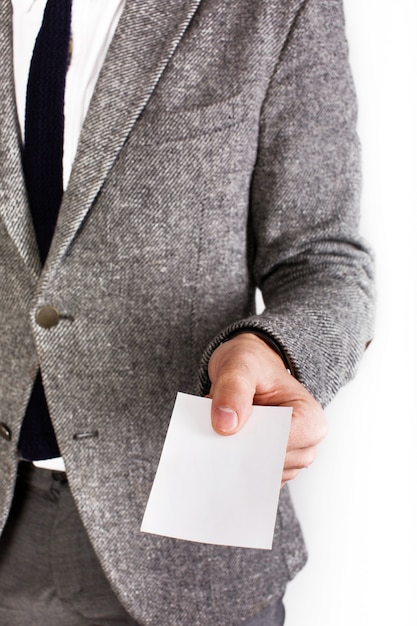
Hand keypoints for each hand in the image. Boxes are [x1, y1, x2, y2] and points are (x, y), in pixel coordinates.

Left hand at [207, 333, 327, 485]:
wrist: (248, 370)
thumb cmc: (252, 364)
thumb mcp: (240, 364)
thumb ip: (233, 389)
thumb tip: (225, 425)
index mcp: (311, 419)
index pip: (280, 446)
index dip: (250, 442)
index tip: (224, 431)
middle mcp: (306, 446)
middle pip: (267, 465)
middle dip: (238, 450)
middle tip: (215, 429)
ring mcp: (288, 461)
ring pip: (255, 475)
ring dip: (232, 455)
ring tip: (223, 427)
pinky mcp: (269, 468)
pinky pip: (248, 478)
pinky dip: (231, 463)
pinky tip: (222, 442)